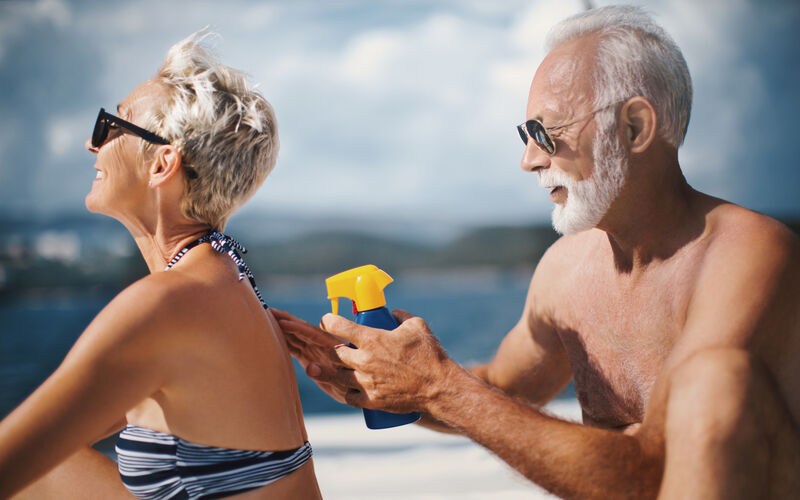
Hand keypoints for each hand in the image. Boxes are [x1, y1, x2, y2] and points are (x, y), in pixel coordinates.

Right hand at [272, 308, 349, 403]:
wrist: (364, 392)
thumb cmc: (357, 387)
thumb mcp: (344, 384)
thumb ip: (328, 375)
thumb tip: (310, 367)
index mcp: (332, 348)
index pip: (312, 334)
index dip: (297, 327)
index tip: (283, 321)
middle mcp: (322, 346)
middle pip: (301, 330)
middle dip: (285, 321)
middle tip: (268, 311)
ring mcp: (315, 351)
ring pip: (296, 336)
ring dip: (283, 328)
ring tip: (266, 319)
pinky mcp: (311, 358)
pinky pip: (295, 346)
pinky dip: (284, 340)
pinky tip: (273, 336)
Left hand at [322, 309, 456, 413]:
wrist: (439, 388)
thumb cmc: (429, 355)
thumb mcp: (416, 326)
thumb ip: (400, 315)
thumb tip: (391, 314)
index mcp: (372, 339)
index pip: (337, 326)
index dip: (329, 321)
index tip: (328, 321)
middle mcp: (364, 360)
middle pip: (334, 353)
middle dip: (334, 349)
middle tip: (341, 347)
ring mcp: (365, 382)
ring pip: (336, 375)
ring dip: (335, 370)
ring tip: (338, 368)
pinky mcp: (370, 401)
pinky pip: (348, 396)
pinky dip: (347, 391)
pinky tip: (350, 387)